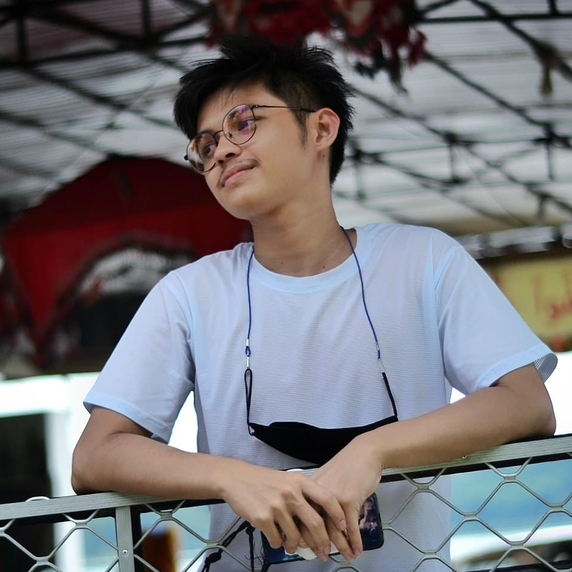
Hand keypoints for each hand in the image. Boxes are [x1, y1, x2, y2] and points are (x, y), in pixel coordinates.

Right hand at [218, 459, 346, 558]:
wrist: (236, 478)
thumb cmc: (264, 481)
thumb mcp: (288, 479)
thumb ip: (303, 495)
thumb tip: (320, 520)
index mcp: (300, 481)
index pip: (326, 498)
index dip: (337, 514)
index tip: (342, 527)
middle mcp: (291, 492)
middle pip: (315, 522)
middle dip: (323, 541)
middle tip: (325, 552)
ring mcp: (277, 506)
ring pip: (296, 536)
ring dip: (296, 546)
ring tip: (293, 546)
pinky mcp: (262, 518)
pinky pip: (278, 540)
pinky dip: (279, 544)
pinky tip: (276, 538)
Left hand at [304, 433, 383, 560]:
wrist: (364, 453)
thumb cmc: (347, 466)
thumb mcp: (326, 478)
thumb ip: (318, 496)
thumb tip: (313, 516)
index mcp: (309, 490)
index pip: (299, 517)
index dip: (302, 535)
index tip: (304, 547)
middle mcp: (318, 496)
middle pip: (314, 527)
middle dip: (319, 546)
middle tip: (323, 556)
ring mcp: (333, 499)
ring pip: (334, 531)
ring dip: (341, 547)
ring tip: (345, 557)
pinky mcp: (349, 501)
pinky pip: (351, 528)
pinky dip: (355, 542)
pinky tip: (357, 550)